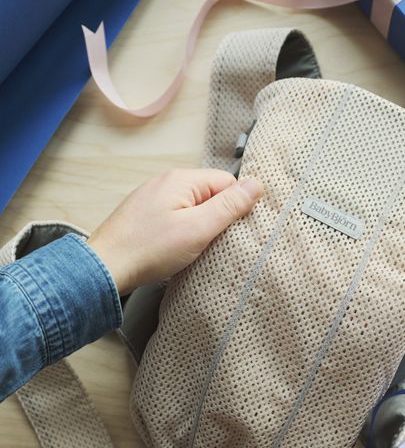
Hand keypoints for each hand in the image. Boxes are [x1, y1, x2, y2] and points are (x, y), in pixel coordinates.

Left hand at [87, 168, 262, 294]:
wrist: (105, 268)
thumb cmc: (149, 249)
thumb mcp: (198, 228)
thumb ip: (229, 206)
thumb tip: (256, 185)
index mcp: (182, 179)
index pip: (226, 182)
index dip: (235, 207)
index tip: (233, 230)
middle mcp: (166, 182)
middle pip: (209, 194)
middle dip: (217, 217)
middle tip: (213, 242)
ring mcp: (153, 198)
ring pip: (193, 207)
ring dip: (200, 227)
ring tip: (195, 249)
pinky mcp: (145, 215)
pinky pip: (175, 217)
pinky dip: (182, 232)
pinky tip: (177, 249)